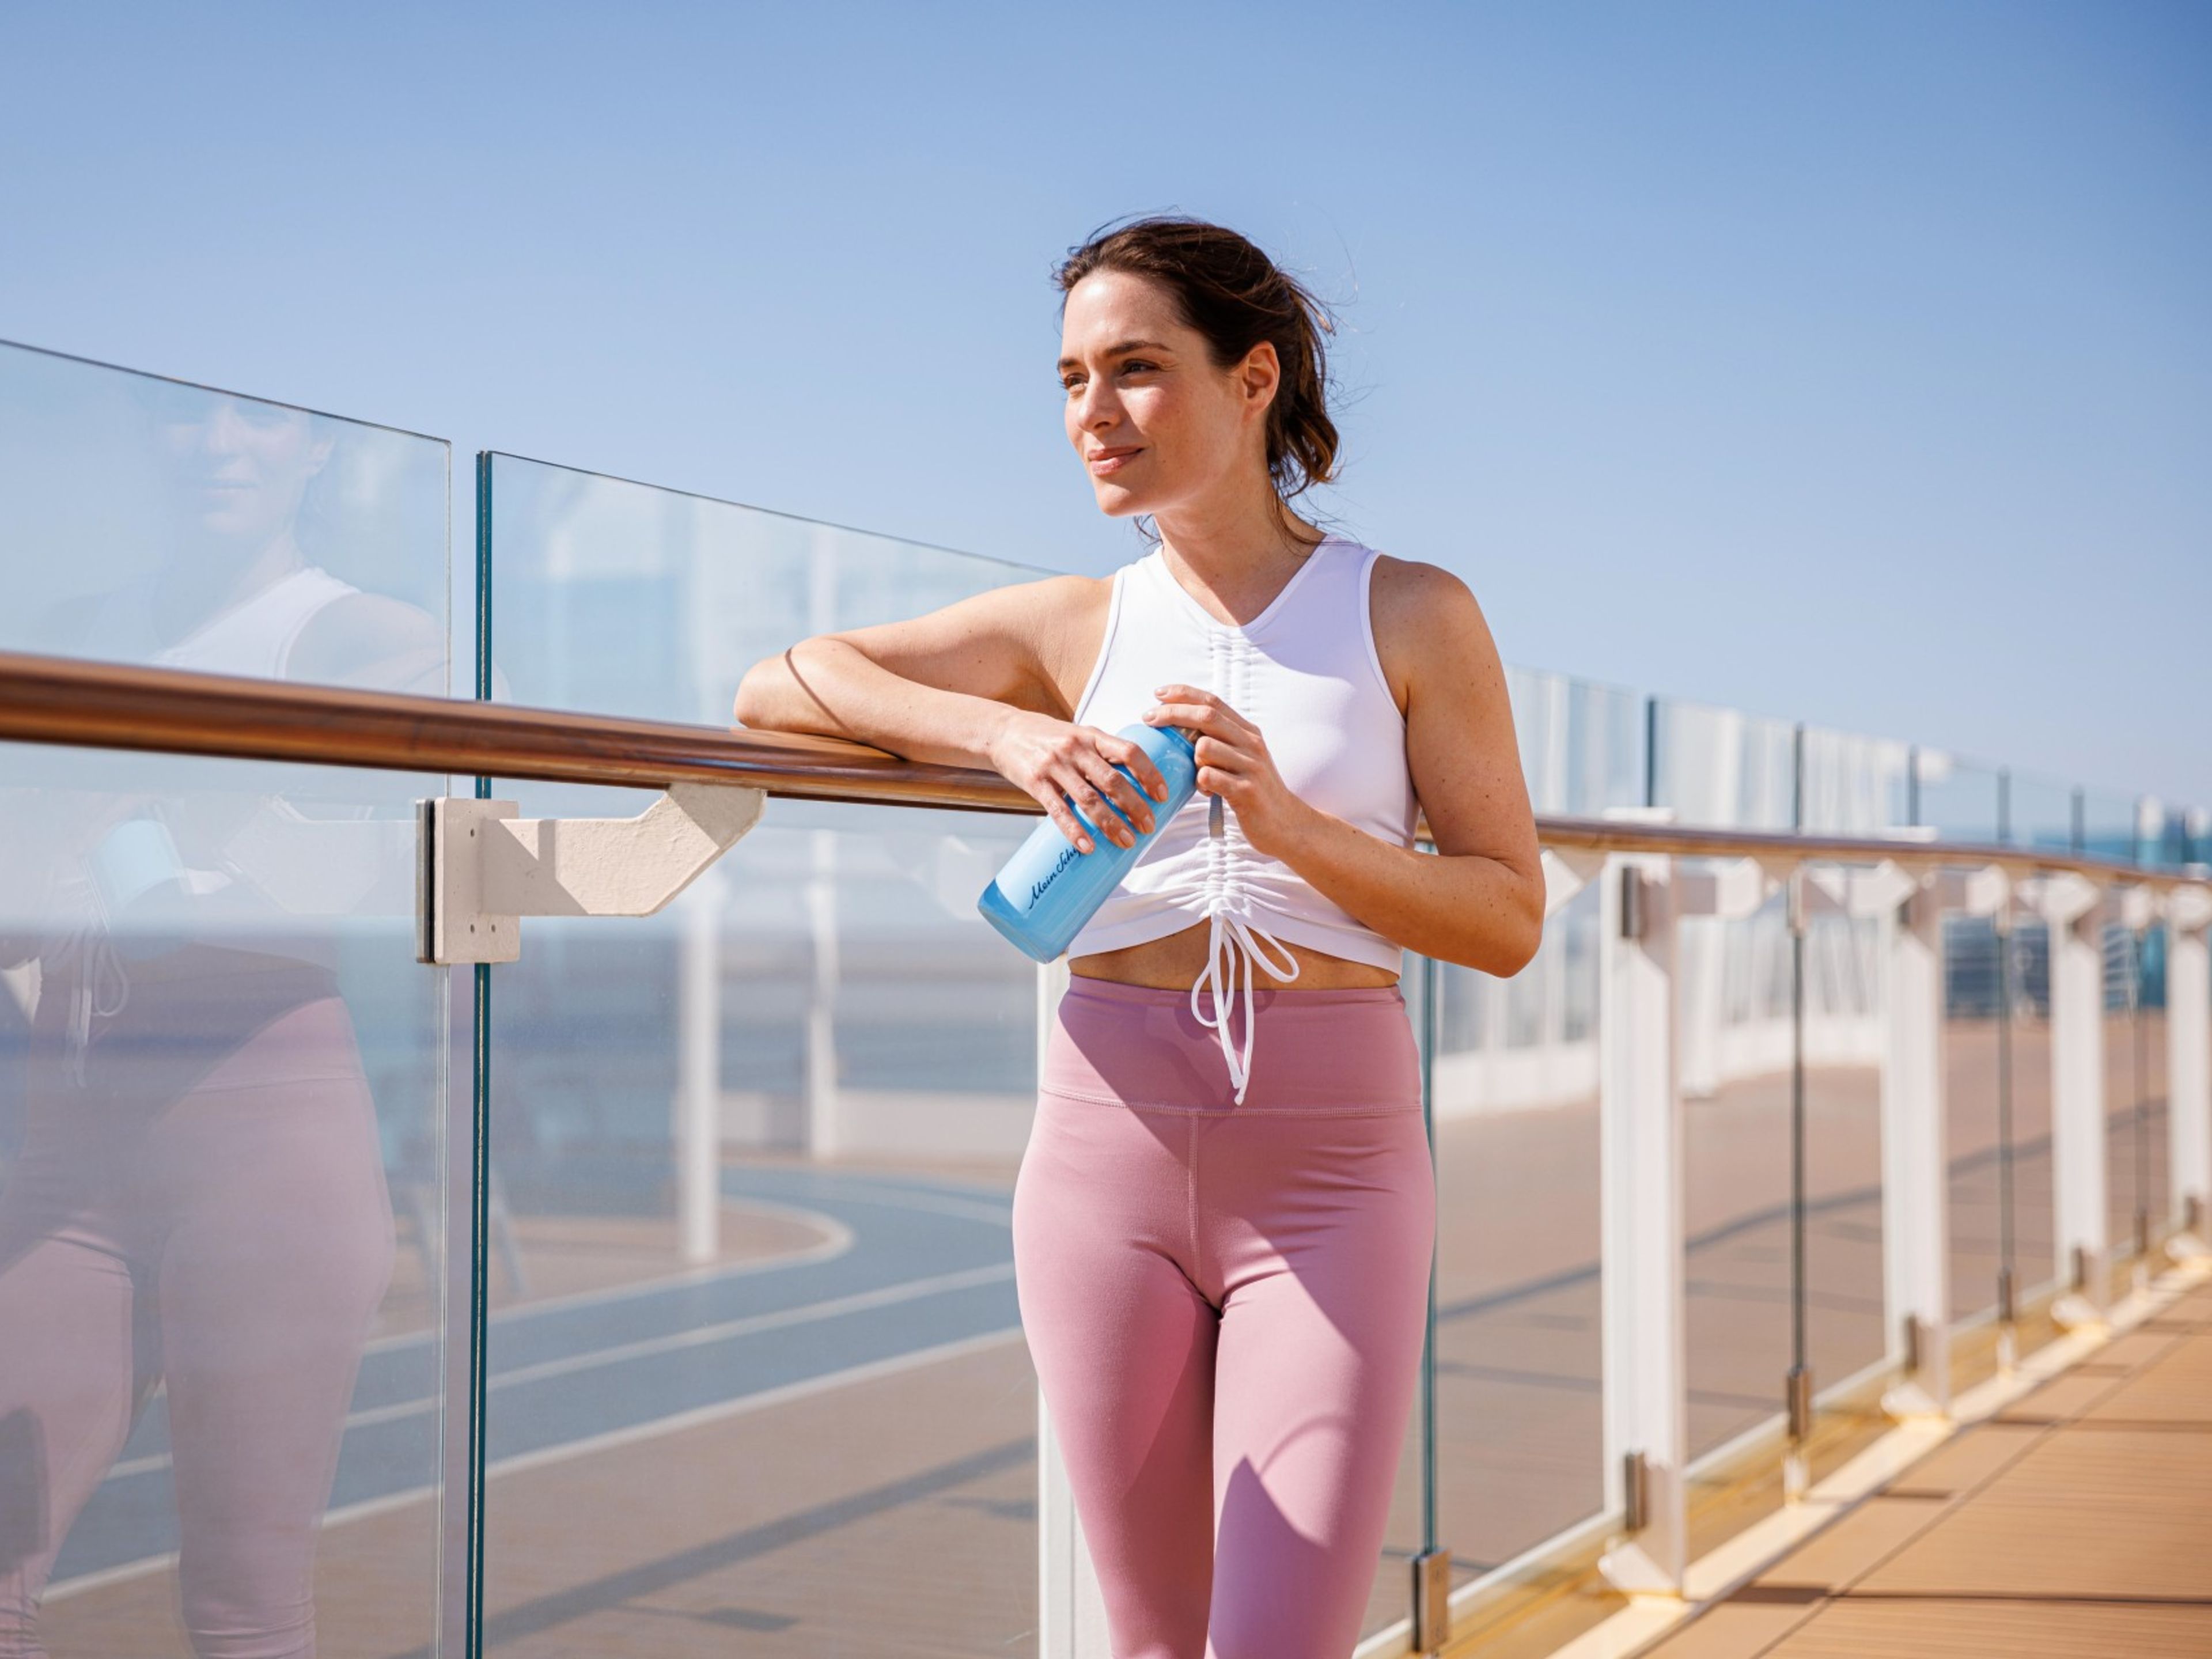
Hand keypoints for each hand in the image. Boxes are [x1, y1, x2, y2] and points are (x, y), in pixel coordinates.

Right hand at [986, 707, 1172, 854]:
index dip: (1149, 773)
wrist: (1003, 732)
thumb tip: (1134, 782)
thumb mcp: (1078, 735)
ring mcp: (1055, 766)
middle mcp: (1075, 748)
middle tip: (1148, 826)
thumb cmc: (1047, 736)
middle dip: (1135, 806)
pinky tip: (1088, 846)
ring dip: (1110, 823)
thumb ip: (1102, 754)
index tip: (1162, 795)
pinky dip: (1075, 830)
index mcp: (1091, 735)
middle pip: (1112, 780)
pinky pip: (1058, 810)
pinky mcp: (1036, 782)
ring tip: (1126, 841)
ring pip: (1089, 798)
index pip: (1129, 752)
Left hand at [1143, 684, 1308, 858]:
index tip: (1159, 694)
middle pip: (1205, 715)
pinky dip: (1200, 783)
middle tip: (1148, 719)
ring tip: (1200, 775)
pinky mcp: (1246, 791)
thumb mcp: (1243, 758)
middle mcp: (1252, 744)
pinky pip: (1208, 776)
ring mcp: (1251, 766)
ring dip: (1192, 760)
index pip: (1213, 701)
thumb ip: (1221, 740)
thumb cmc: (1255, 790)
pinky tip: (1207, 791)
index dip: (1183, 694)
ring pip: (1204, 747)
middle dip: (1172, 714)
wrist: (1285, 823)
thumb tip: (1181, 727)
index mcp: (1248, 732)